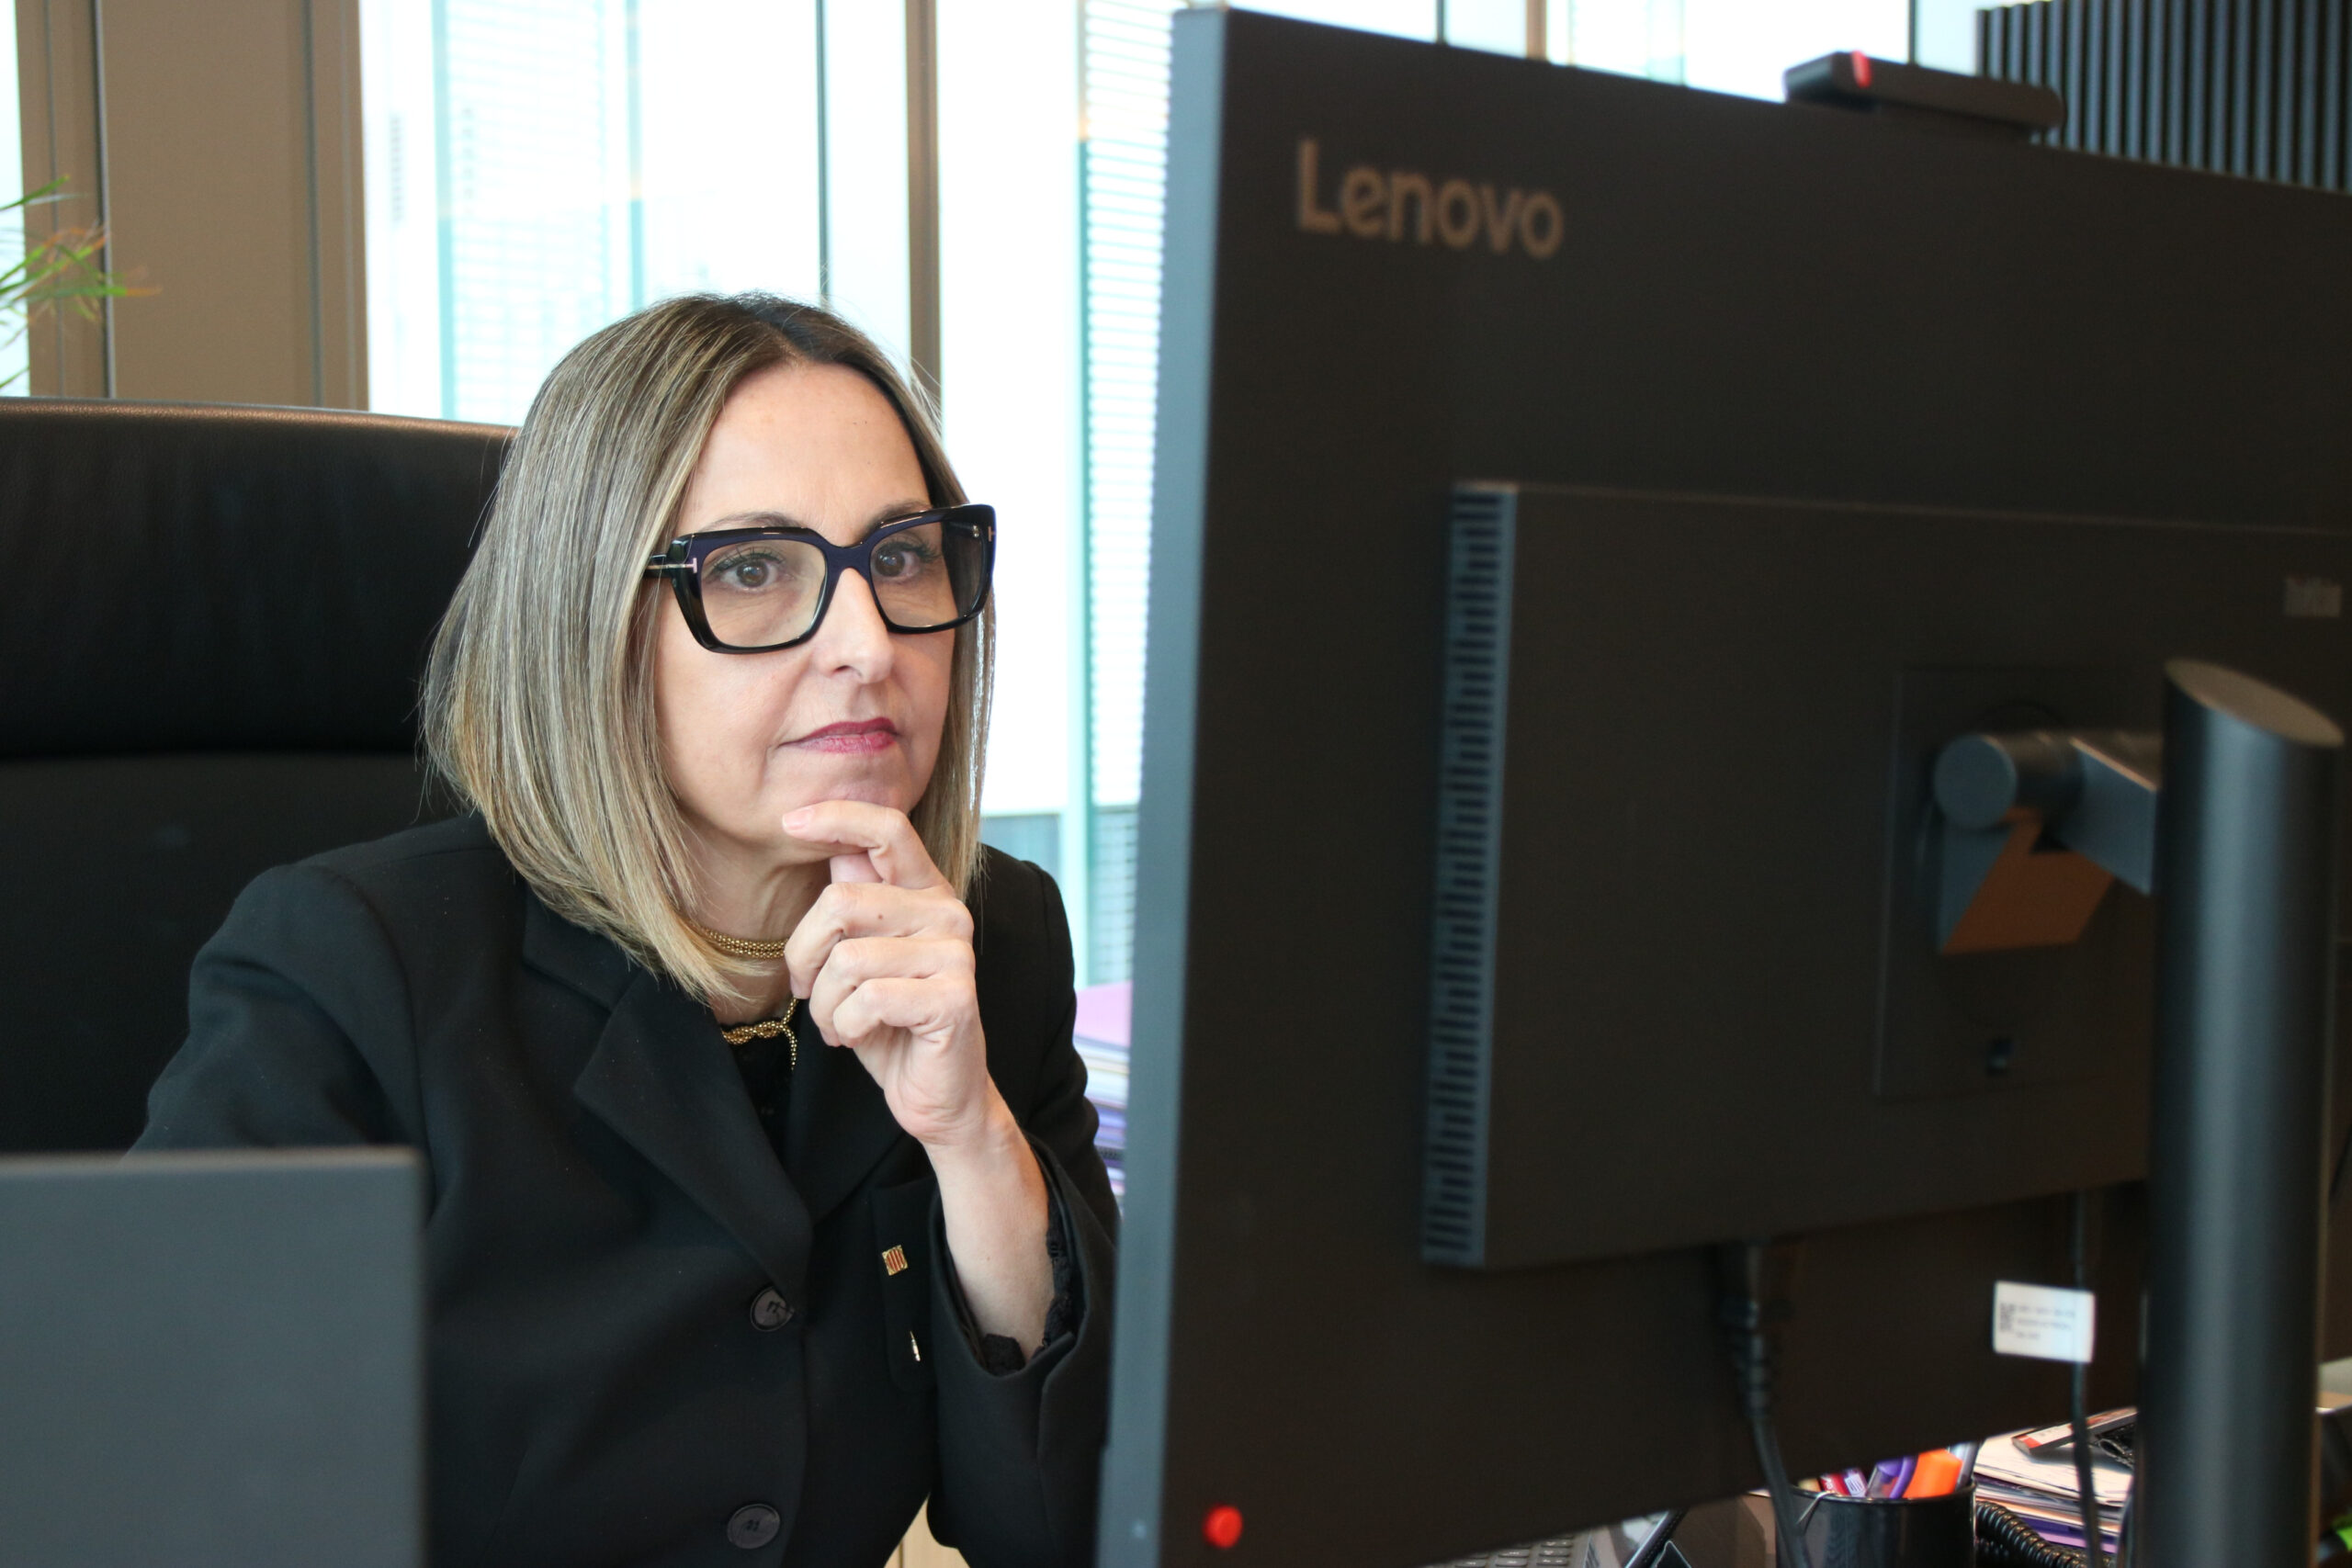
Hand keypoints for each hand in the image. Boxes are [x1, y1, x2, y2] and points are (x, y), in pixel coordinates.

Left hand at [780, 800, 996, 1151]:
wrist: (937, 1094)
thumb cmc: (890, 1023)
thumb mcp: (861, 956)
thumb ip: (856, 902)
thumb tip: (834, 846)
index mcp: (925, 892)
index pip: (888, 828)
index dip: (837, 816)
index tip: (790, 822)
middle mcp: (947, 912)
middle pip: (841, 900)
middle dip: (805, 955)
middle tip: (811, 992)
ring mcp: (955, 953)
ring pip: (848, 959)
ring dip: (826, 1005)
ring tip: (841, 1024)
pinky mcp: (954, 997)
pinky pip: (868, 1000)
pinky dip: (847, 1027)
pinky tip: (860, 1038)